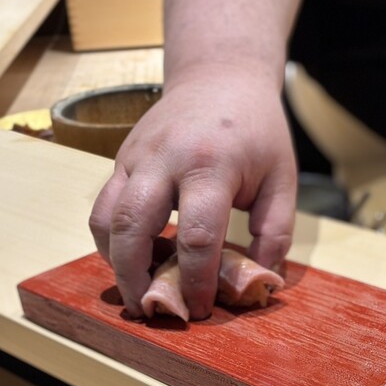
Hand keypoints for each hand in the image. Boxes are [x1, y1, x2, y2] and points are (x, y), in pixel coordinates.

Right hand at [89, 69, 296, 318]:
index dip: (196, 281)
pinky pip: (103, 205)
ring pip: (104, 217)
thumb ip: (275, 231)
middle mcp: (164, 159)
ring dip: (114, 260)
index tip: (199, 309)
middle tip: (147, 309)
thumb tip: (261, 281)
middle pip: (132, 228)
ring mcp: (135, 156)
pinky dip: (110, 237)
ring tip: (135, 286)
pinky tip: (131, 254)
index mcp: (211, 165)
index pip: (197, 237)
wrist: (219, 76)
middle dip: (135, 278)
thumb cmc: (257, 129)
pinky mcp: (121, 158)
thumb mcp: (282, 177)